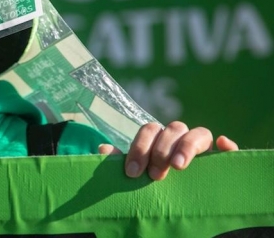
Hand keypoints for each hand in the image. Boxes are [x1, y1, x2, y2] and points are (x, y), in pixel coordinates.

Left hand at [98, 121, 238, 180]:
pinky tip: (223, 145)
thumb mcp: (135, 174)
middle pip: (173, 128)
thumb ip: (120, 162)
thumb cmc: (149, 183)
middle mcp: (179, 139)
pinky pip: (228, 148)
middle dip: (161, 150)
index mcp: (158, 139)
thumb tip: (103, 149)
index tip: (133, 172)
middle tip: (155, 175)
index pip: (149, 130)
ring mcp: (201, 147)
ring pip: (198, 133)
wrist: (173, 202)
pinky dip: (227, 145)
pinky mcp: (220, 160)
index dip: (140, 148)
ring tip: (178, 166)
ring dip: (187, 146)